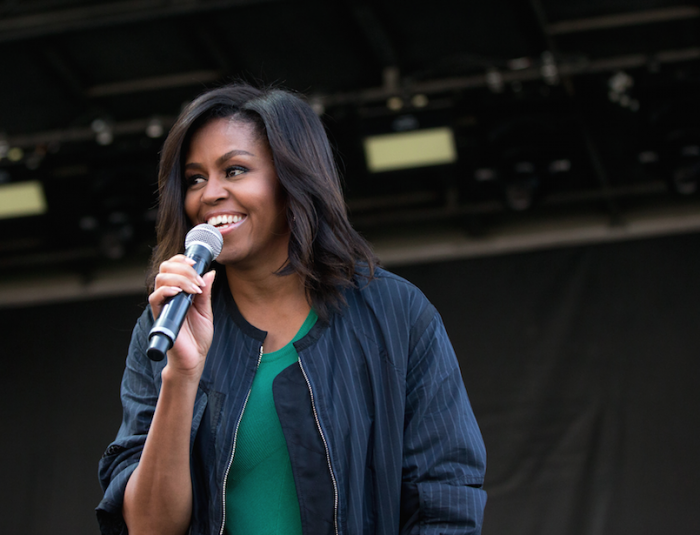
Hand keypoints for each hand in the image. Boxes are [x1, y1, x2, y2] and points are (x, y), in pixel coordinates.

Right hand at [149, 254, 215, 377]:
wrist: (194, 358)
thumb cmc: (198, 337)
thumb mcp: (206, 310)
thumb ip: (206, 292)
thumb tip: (210, 272)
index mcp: (179, 292)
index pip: (173, 267)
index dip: (181, 260)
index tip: (195, 262)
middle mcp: (169, 296)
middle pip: (165, 268)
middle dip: (183, 267)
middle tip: (198, 280)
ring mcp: (163, 305)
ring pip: (161, 279)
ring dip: (180, 278)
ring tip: (194, 289)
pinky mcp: (160, 316)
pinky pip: (155, 298)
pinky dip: (166, 290)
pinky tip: (179, 292)